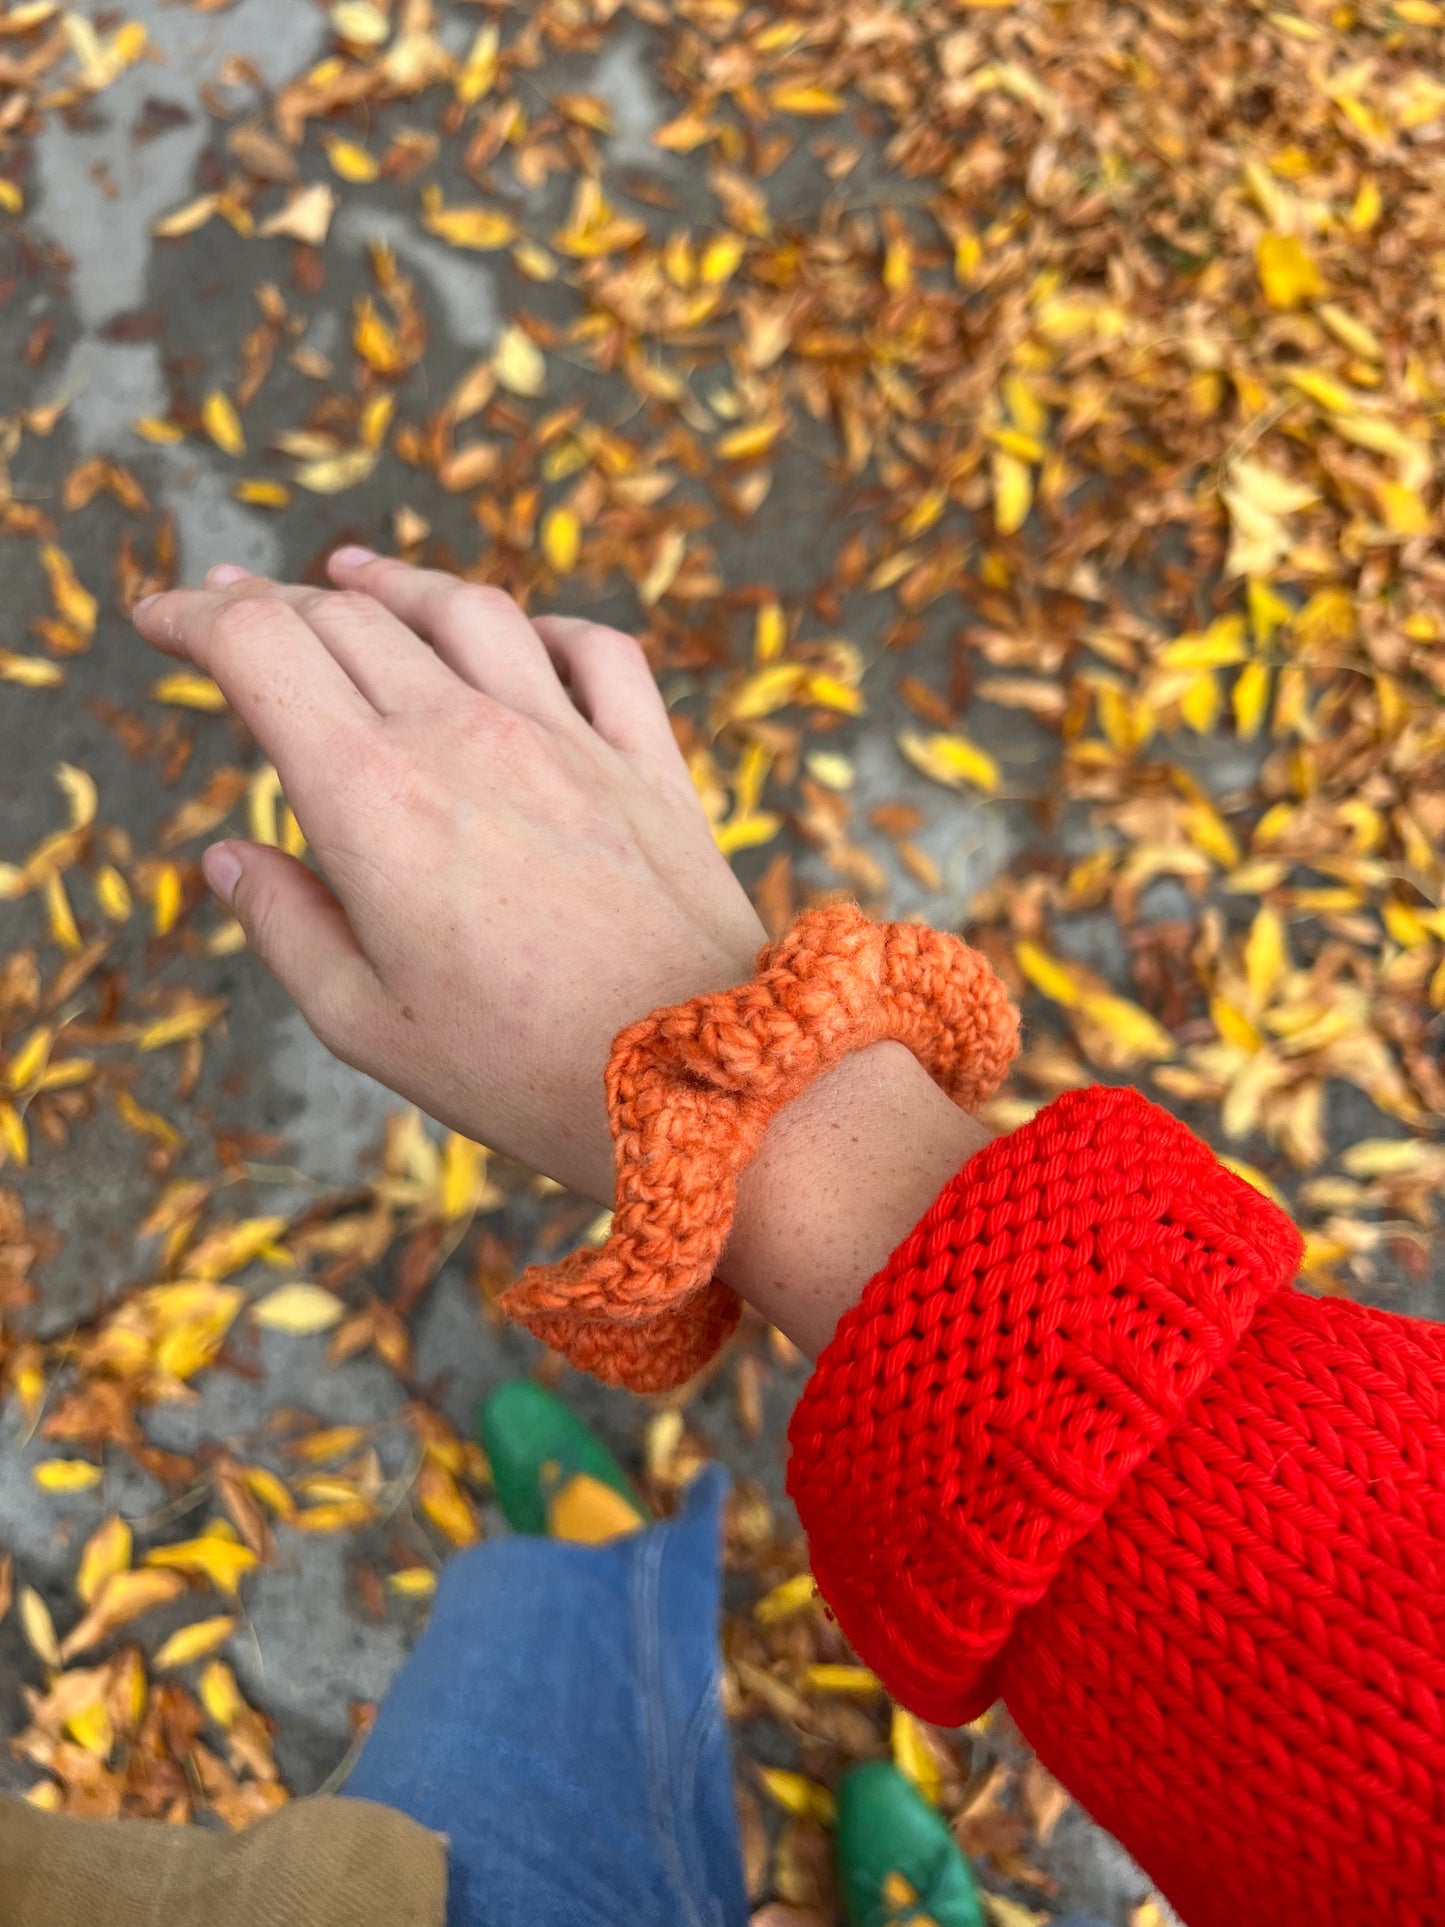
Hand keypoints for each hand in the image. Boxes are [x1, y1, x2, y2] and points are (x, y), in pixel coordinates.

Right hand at [132, 551, 765, 1203]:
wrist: (702, 1083)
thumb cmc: (521, 1070)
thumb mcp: (367, 1025)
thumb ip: (285, 927)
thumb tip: (227, 856)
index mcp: (374, 797)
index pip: (262, 650)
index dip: (193, 618)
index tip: (156, 618)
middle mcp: (467, 737)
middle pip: (349, 618)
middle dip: (269, 600)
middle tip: (227, 608)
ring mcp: (568, 738)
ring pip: (467, 610)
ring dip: (394, 583)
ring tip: (350, 575)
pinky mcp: (648, 760)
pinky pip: (594, 650)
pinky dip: (541, 626)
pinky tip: (518, 634)